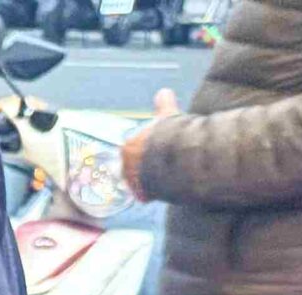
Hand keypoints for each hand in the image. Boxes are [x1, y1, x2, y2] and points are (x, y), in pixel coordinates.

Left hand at [119, 88, 179, 202]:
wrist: (175, 157)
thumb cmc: (169, 134)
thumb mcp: (167, 116)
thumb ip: (164, 104)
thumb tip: (164, 91)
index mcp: (128, 147)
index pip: (132, 151)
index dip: (144, 151)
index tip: (154, 151)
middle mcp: (126, 166)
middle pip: (133, 168)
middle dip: (144, 167)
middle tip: (160, 164)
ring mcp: (133, 182)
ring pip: (138, 182)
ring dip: (148, 180)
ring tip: (164, 177)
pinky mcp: (142, 195)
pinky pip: (145, 195)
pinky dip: (153, 193)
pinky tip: (164, 188)